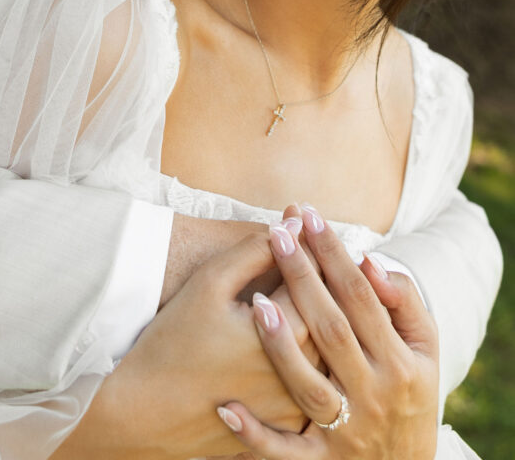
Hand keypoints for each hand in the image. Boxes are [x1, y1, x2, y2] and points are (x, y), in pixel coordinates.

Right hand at [54, 229, 307, 459]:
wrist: (146, 412)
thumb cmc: (174, 340)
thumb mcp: (210, 282)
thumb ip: (254, 249)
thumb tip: (295, 224)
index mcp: (285, 335)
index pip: (313, 276)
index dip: (309, 243)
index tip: (302, 222)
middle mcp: (302, 374)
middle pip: (328, 312)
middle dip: (322, 274)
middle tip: (312, 245)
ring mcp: (299, 406)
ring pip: (327, 348)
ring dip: (323, 311)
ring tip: (307, 282)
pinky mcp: (290, 425)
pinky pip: (314, 379)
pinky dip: (313, 351)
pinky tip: (297, 329)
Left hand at [217, 205, 438, 459]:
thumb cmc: (411, 393)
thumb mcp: (425, 350)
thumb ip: (405, 302)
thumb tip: (368, 262)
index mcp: (400, 364)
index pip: (361, 297)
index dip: (335, 253)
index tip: (309, 216)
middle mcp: (373, 397)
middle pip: (332, 329)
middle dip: (303, 278)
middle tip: (276, 233)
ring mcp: (345, 432)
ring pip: (307, 386)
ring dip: (281, 345)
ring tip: (256, 302)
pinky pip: (282, 452)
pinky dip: (255, 434)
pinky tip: (227, 407)